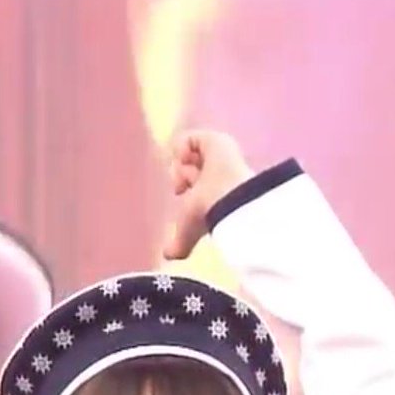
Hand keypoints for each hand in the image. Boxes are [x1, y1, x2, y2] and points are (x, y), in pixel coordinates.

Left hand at [163, 130, 254, 260]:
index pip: (189, 181)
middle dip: (181, 175)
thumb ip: (179, 246)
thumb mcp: (188, 233)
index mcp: (210, 191)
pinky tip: (188, 160)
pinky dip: (182, 148)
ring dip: (182, 164)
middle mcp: (214, 172)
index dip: (180, 184)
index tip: (180, 192)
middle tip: (185, 186)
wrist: (227, 198)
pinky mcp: (217, 141)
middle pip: (187, 166)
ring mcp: (217, 155)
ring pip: (188, 153)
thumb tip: (167, 256)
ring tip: (189, 174)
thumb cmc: (209, 216)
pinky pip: (189, 138)